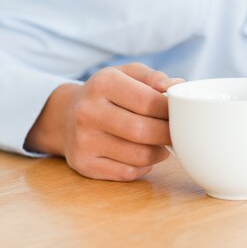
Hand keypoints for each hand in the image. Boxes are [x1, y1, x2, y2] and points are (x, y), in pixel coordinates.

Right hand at [25, 63, 184, 180]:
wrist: (65, 115)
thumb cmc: (108, 93)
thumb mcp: (127, 74)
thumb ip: (154, 78)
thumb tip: (178, 86)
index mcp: (103, 84)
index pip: (149, 101)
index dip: (170, 111)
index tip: (179, 114)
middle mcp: (88, 112)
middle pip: (144, 131)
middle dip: (168, 134)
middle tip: (177, 132)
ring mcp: (84, 140)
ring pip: (139, 156)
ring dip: (159, 152)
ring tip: (161, 143)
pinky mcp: (83, 164)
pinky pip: (128, 172)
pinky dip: (144, 166)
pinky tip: (144, 154)